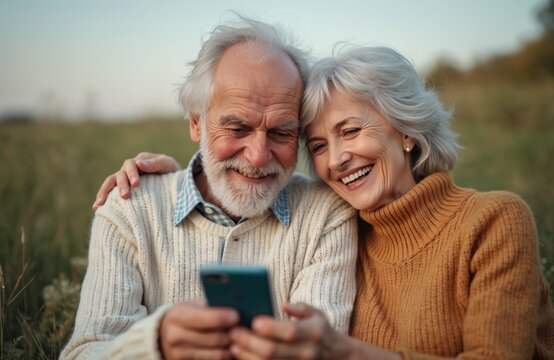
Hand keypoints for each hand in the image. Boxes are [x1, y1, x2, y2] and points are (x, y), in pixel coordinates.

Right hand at [93, 152, 179, 209]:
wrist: (177, 184)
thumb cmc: (173, 173)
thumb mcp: (169, 166)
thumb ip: (156, 164)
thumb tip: (139, 163)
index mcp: (141, 161)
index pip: (132, 164)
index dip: (132, 173)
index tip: (136, 184)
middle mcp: (131, 169)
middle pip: (120, 174)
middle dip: (121, 184)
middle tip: (125, 196)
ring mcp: (126, 179)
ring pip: (111, 182)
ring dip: (105, 192)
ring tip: (99, 204)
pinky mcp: (124, 189)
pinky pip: (111, 192)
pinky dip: (103, 198)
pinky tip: (97, 208)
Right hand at [159, 301, 238, 359]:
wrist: (163, 335)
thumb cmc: (184, 316)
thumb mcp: (191, 306)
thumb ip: (209, 307)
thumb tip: (236, 308)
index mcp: (178, 316)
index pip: (206, 318)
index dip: (224, 317)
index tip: (236, 315)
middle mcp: (175, 337)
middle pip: (215, 339)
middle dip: (232, 334)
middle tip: (242, 329)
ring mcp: (179, 354)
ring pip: (217, 354)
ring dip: (231, 347)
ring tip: (238, 339)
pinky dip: (225, 356)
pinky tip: (229, 349)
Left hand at [229, 303, 348, 358]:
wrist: (335, 357)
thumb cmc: (319, 330)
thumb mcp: (317, 314)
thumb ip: (301, 308)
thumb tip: (285, 305)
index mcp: (314, 332)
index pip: (290, 332)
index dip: (271, 328)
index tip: (254, 321)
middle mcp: (307, 353)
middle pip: (273, 351)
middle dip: (250, 342)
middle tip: (233, 333)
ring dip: (247, 356)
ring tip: (233, 345)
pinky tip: (241, 356)